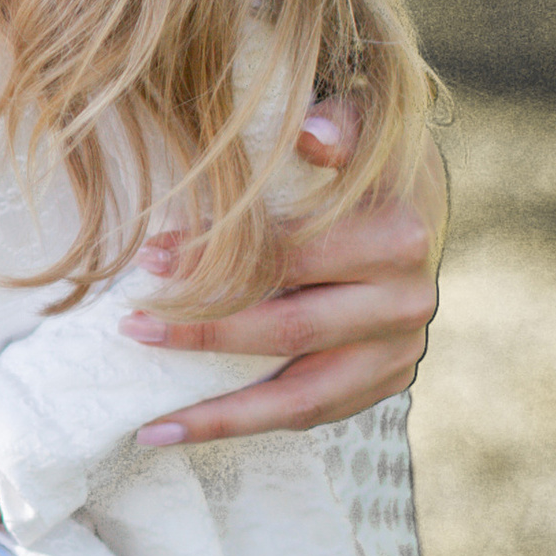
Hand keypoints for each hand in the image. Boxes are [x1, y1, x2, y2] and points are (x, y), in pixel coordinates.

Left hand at [118, 104, 446, 448]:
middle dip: (203, 331)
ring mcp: (399, 353)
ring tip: (150, 428)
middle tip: (133, 325)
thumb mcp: (363, 126)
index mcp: (398, 239)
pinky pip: (312, 415)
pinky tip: (186, 430)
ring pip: (301, 398)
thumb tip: (308, 134)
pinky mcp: (386, 383)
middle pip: (289, 328)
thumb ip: (337, 125)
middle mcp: (406, 304)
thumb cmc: (370, 166)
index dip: (216, 260)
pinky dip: (248, 426)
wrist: (422, 212)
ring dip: (220, 414)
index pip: (289, 257)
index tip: (151, 258)